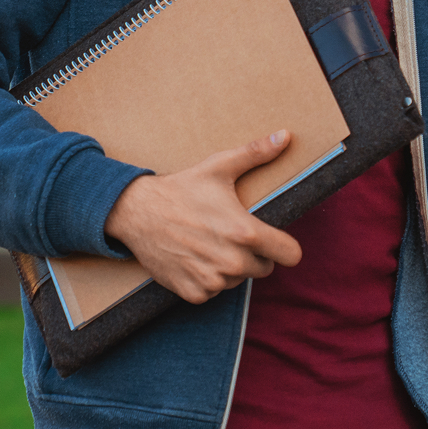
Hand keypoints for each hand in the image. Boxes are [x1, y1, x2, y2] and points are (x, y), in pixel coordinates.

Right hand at [103, 130, 303, 304]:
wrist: (137, 212)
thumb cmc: (182, 189)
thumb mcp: (220, 167)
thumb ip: (257, 153)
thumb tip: (286, 135)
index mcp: (245, 233)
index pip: (290, 254)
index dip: (286, 247)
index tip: (276, 240)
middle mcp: (232, 262)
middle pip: (264, 268)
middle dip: (255, 254)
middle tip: (233, 235)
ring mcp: (211, 280)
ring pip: (238, 280)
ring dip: (231, 267)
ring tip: (212, 243)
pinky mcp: (193, 292)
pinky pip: (214, 292)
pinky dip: (208, 279)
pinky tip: (196, 257)